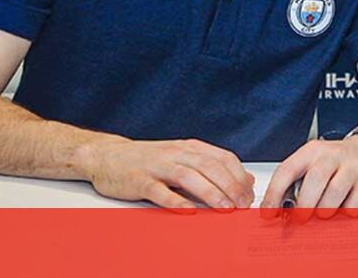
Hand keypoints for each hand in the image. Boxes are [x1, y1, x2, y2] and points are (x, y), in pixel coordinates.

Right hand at [77, 137, 254, 211]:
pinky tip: (188, 210)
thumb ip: (211, 166)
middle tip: (242, 205)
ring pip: (189, 177)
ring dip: (210, 193)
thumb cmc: (148, 159)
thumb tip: (244, 179)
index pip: (223, 158)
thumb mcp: (182, 156)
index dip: (239, 176)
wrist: (107, 156)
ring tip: (225, 208)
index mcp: (189, 147)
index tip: (249, 194)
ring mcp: (157, 166)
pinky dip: (175, 201)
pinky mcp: (140, 181)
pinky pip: (160, 191)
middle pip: (210, 167)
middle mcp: (176, 153)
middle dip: (230, 186)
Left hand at [261, 136, 357, 220]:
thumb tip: (277, 210)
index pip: (287, 170)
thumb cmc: (337, 162)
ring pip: (335, 193)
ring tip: (324, 213)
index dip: (274, 193)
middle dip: (304, 205)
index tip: (268, 213)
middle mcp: (333, 154)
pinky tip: (346, 208)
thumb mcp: (314, 163)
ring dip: (326, 209)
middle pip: (314, 181)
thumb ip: (296, 182)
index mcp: (312, 151)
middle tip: (300, 218)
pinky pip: (356, 203)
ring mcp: (354, 165)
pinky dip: (348, 211)